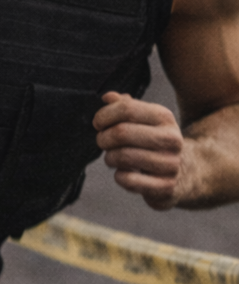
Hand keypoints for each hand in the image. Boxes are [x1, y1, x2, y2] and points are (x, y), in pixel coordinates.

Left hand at [93, 91, 186, 209]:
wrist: (186, 171)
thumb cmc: (156, 142)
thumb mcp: (146, 119)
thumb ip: (125, 106)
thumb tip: (108, 97)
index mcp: (164, 117)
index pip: (127, 108)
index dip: (104, 115)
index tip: (98, 123)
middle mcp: (171, 139)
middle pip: (122, 133)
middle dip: (103, 138)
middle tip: (102, 141)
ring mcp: (171, 164)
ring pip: (123, 157)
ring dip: (110, 157)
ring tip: (112, 157)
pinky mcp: (166, 187)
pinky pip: (129, 180)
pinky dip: (119, 176)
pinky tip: (123, 173)